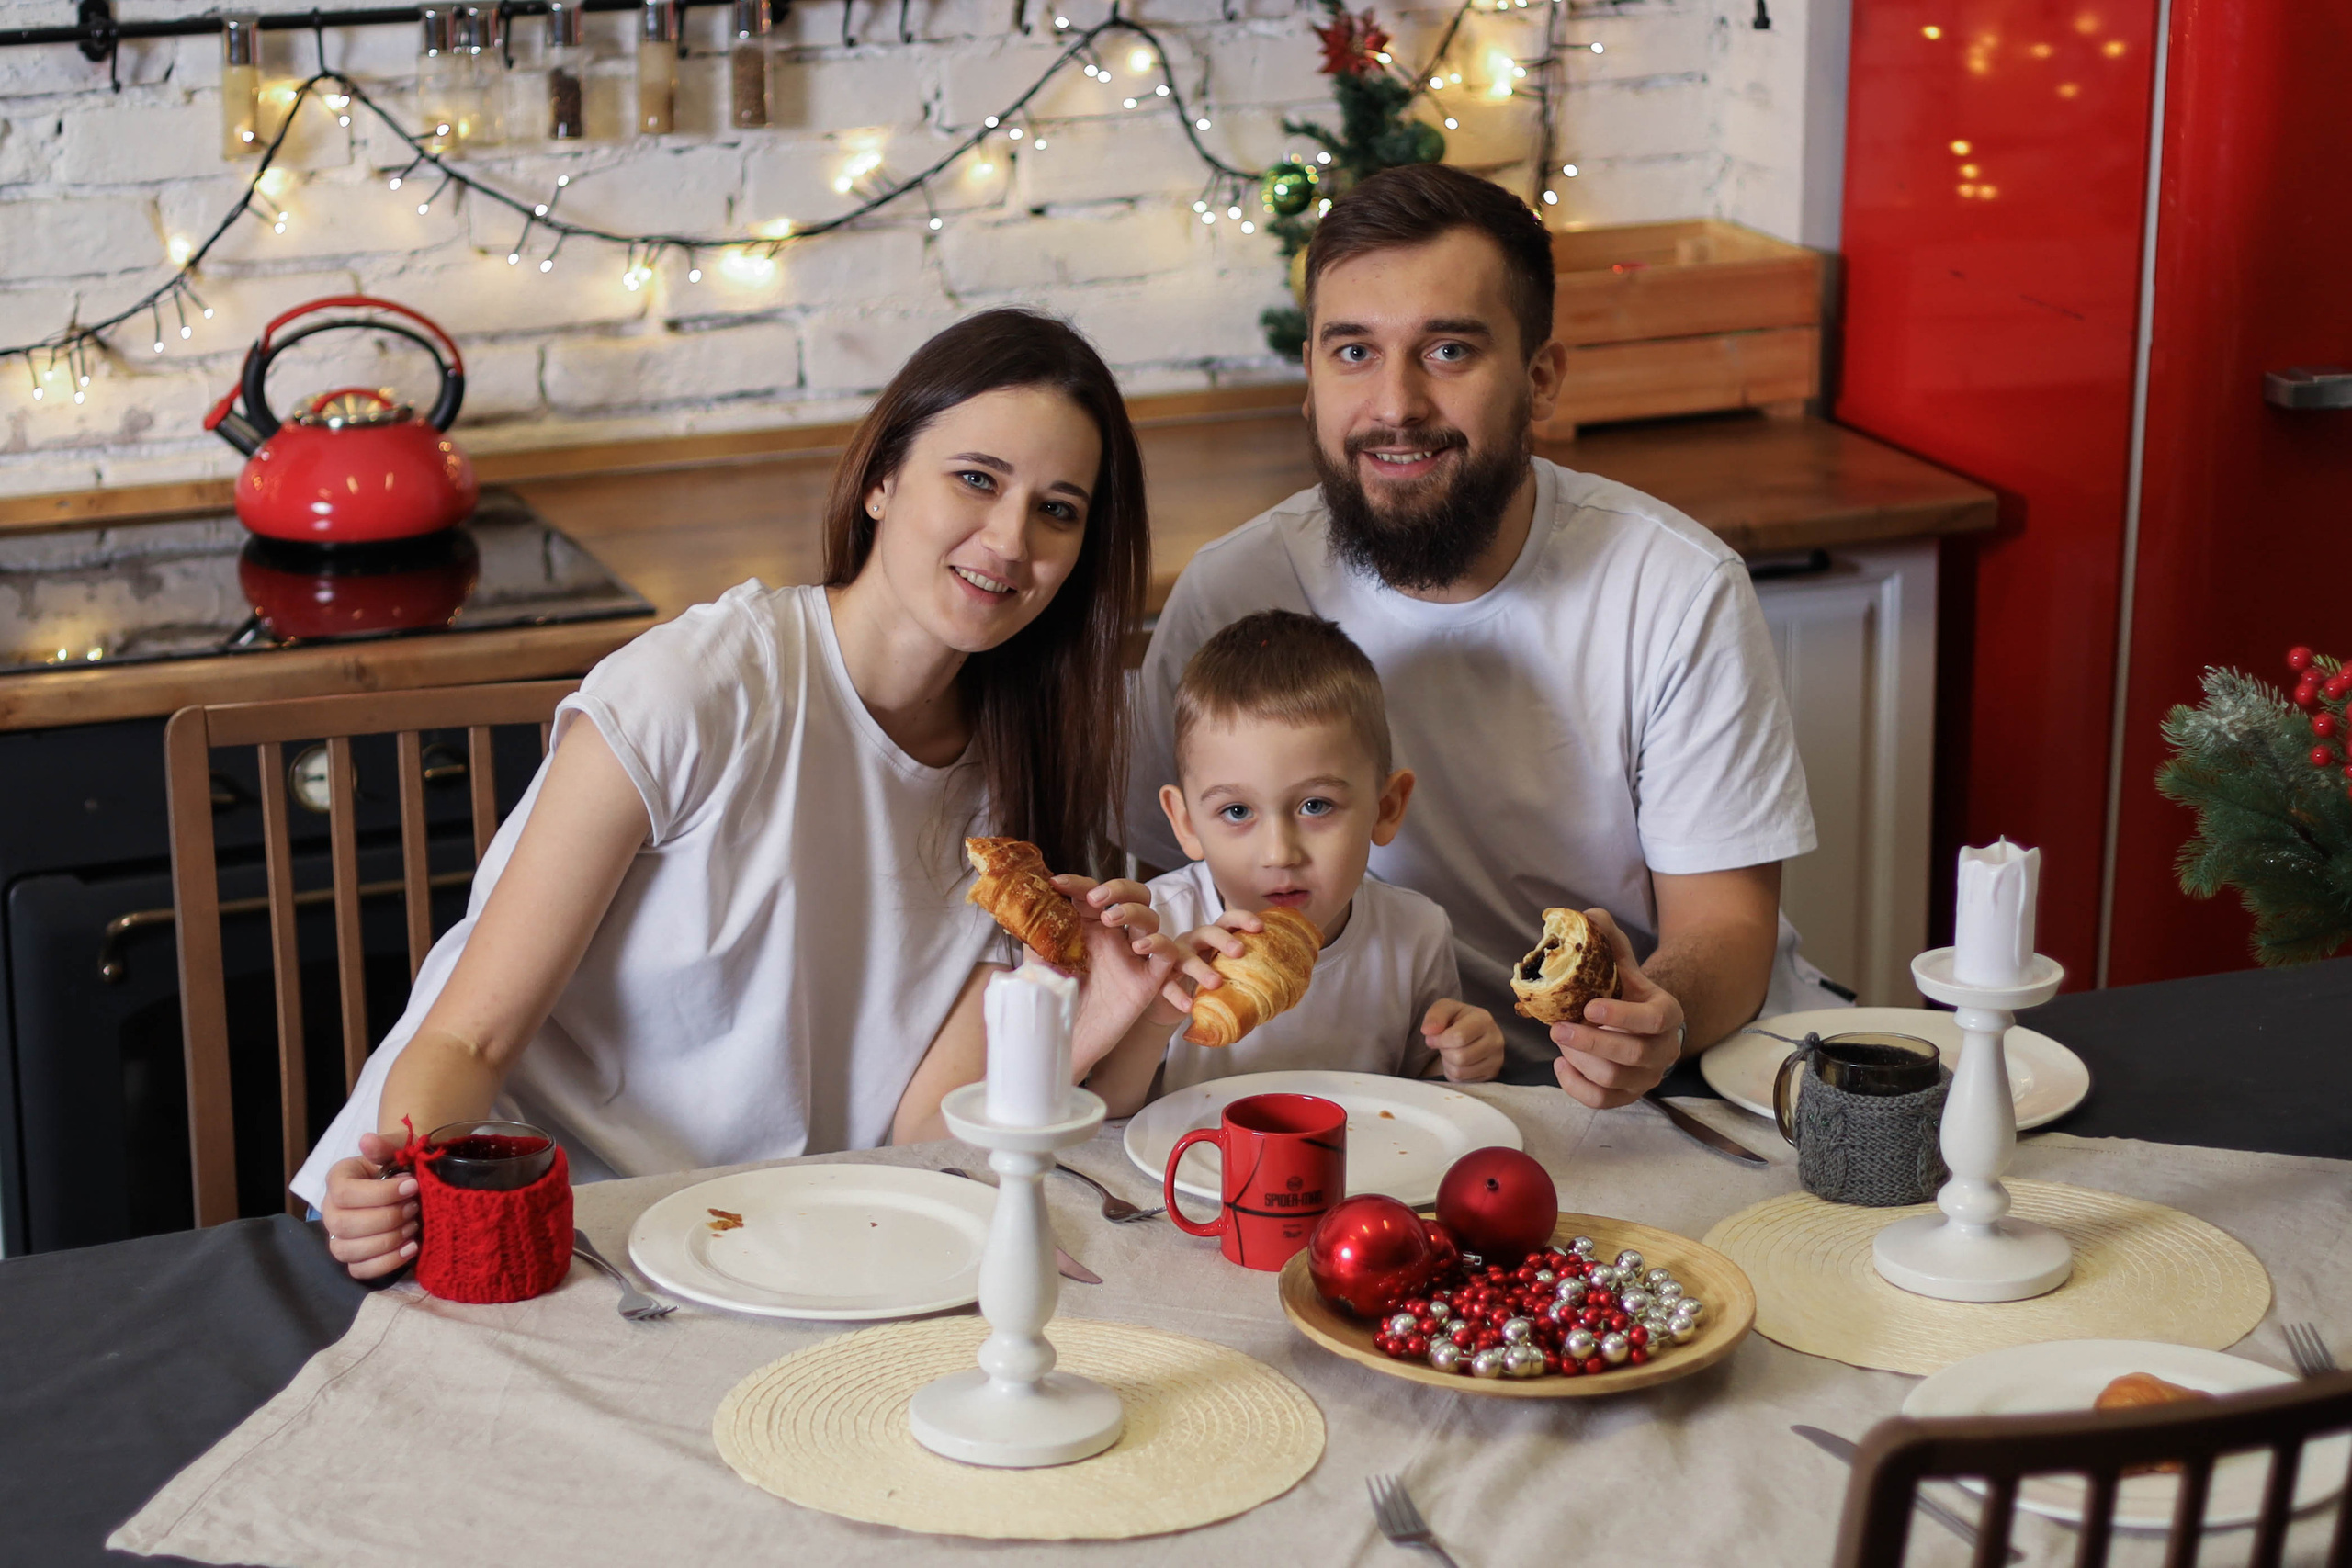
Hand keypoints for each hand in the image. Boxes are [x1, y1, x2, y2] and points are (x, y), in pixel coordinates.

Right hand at [320, 1131, 418, 1279]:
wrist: (411, 1189)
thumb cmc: (402, 1167)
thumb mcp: (399, 1150)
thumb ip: (385, 1145)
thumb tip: (366, 1140)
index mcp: (338, 1180)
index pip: (345, 1193)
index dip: (381, 1193)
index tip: (412, 1185)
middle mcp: (331, 1211)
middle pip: (344, 1225)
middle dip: (386, 1218)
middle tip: (414, 1207)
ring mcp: (338, 1238)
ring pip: (348, 1250)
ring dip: (387, 1241)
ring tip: (414, 1226)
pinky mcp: (353, 1260)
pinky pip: (360, 1271)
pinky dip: (387, 1263)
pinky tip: (411, 1248)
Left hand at [1052, 875, 1183, 1073]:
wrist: (1063, 1038)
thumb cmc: (1052, 999)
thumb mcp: (1038, 958)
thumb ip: (1037, 931)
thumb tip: (1023, 901)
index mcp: (1089, 927)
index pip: (1092, 893)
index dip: (1077, 883)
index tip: (1057, 884)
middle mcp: (1114, 937)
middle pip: (1134, 895)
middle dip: (1118, 888)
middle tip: (1096, 899)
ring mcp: (1133, 957)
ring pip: (1150, 918)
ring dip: (1133, 911)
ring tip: (1110, 920)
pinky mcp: (1147, 981)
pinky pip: (1166, 955)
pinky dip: (1159, 944)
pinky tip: (1138, 948)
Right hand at [1128, 911, 1266, 1025]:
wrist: (1170, 1002)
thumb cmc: (1204, 982)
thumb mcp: (1225, 973)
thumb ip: (1244, 973)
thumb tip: (1282, 989)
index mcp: (1212, 936)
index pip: (1228, 919)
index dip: (1243, 919)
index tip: (1260, 927)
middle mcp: (1193, 941)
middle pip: (1208, 932)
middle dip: (1224, 939)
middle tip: (1239, 952)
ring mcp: (1173, 957)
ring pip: (1185, 957)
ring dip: (1200, 968)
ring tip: (1216, 983)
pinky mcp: (1159, 977)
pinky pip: (1167, 984)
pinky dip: (1178, 994)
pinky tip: (1189, 1006)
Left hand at [1422, 999, 1503, 1081]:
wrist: (1471, 1033)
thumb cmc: (1456, 1019)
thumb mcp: (1444, 1009)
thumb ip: (1435, 1015)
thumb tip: (1428, 1031)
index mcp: (1484, 1019)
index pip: (1459, 1036)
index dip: (1440, 1040)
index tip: (1433, 1038)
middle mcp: (1496, 1040)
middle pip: (1460, 1057)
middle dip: (1444, 1052)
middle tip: (1444, 1045)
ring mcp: (1496, 1059)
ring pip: (1460, 1072)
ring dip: (1448, 1063)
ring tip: (1451, 1052)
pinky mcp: (1492, 1074)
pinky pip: (1463, 1081)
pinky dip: (1453, 1073)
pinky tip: (1457, 1062)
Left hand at [1548, 908, 1684, 1108]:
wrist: (1639, 1024)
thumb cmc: (1626, 991)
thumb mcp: (1621, 963)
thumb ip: (1607, 938)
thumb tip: (1586, 914)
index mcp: (1667, 1013)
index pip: (1654, 1020)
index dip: (1621, 1016)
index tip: (1588, 1007)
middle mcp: (1664, 1049)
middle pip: (1632, 1054)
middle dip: (1590, 1042)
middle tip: (1557, 1029)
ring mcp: (1647, 1077)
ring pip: (1613, 1079)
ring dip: (1580, 1060)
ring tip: (1561, 1040)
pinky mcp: (1629, 1096)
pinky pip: (1602, 1101)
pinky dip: (1576, 1087)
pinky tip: (1561, 1065)